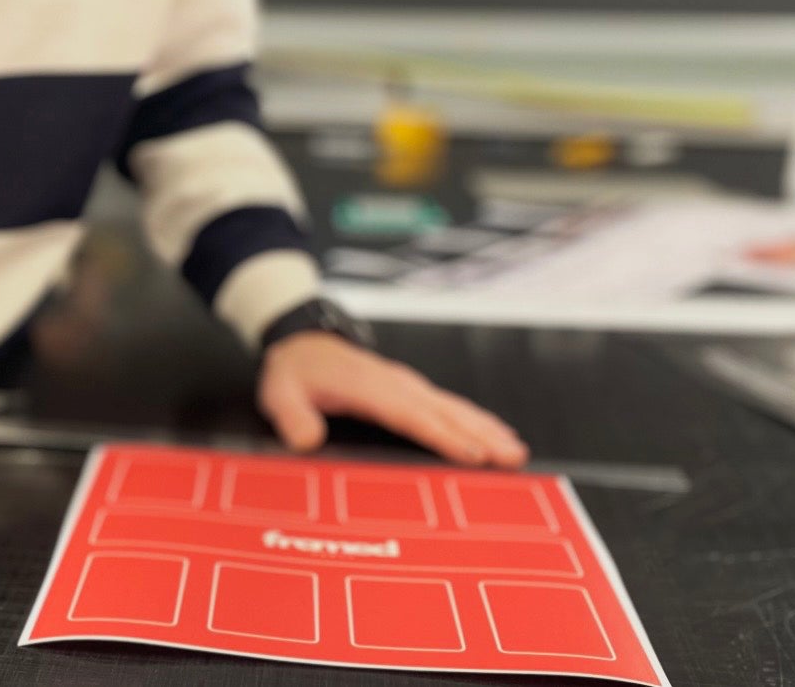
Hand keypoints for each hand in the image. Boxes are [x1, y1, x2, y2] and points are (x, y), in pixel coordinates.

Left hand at [256, 332, 527, 467]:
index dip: (442, 436)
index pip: (411, 415)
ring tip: (514, 449)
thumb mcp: (279, 392)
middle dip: (481, 435)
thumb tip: (307, 440)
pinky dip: (474, 418)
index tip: (472, 454)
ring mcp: (406, 384)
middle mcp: (394, 383)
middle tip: (513, 456)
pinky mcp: (409, 389)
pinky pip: (447, 404)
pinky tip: (493, 432)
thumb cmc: (295, 368)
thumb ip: (292, 416)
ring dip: (485, 427)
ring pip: (453, 407)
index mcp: (367, 386)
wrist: (301, 338)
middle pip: (444, 411)